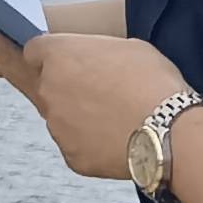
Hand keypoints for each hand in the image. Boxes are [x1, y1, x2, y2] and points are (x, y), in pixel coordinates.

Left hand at [18, 33, 196, 184]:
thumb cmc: (152, 83)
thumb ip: (98, 52)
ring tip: (115, 118)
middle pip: (48, 86)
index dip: (52, 55)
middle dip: (69, 87)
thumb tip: (96, 61)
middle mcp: (49, 90)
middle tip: (102, 91)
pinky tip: (117, 139)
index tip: (68, 61)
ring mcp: (57, 126)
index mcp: (59, 56)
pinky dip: (91, 143)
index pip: (34, 50)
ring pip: (61, 118)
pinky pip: (75, 145)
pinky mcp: (70, 155)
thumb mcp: (128, 47)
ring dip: (79, 117)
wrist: (168, 131)